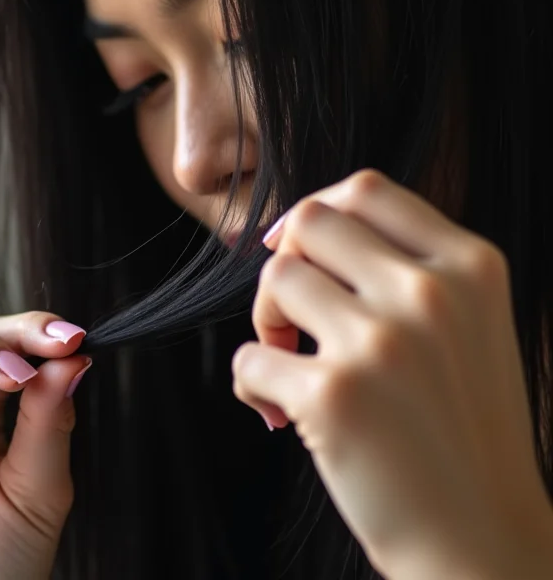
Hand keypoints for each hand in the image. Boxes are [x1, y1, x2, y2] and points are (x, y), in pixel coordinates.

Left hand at [232, 169, 552, 579]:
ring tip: (287, 364)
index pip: (367, 189)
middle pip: (310, 221)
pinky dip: (251, 383)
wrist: (483, 541)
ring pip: (275, 277)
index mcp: (471, 266)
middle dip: (286, 260)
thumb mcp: (468, 324)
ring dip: (265, 320)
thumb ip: (406, 265)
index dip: (317, 210)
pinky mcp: (335, 398)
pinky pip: (248, 358)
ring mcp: (383, 343)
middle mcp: (430, 294)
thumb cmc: (460, 426)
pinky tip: (281, 414)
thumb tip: (301, 224)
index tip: (296, 245)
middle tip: (292, 316)